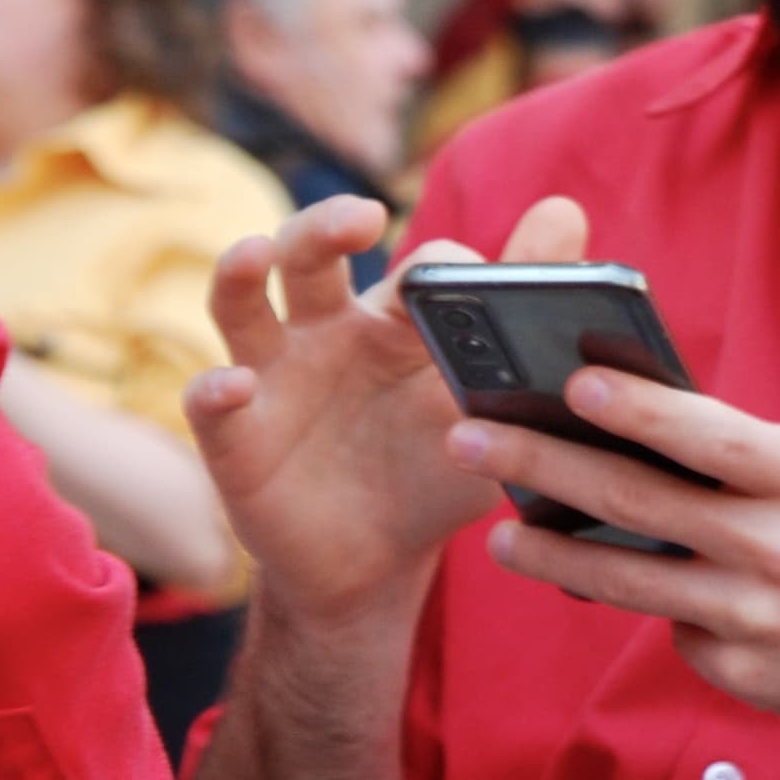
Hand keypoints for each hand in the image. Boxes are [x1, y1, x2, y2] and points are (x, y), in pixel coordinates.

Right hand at [184, 193, 585, 628]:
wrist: (376, 567)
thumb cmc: (436, 473)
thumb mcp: (489, 404)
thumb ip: (524, 314)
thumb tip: (568, 211)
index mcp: (396, 321)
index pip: (417, 269)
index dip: (446, 268)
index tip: (478, 274)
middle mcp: (327, 331)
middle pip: (313, 254)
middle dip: (327, 225)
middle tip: (361, 215)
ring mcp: (274, 377)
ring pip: (242, 304)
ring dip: (241, 271)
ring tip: (254, 252)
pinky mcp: (236, 436)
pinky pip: (211, 402)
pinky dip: (215, 389)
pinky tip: (233, 384)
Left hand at [457, 228, 779, 763]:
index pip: (708, 438)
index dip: (637, 408)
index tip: (569, 379)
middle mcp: (776, 550)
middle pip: (636, 504)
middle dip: (542, 467)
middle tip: (467, 437)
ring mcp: (752, 618)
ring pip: (627, 580)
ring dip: (552, 555)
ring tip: (497, 531)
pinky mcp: (739, 672)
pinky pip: (671, 629)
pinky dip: (646, 604)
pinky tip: (611, 583)